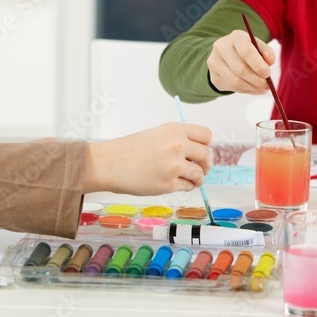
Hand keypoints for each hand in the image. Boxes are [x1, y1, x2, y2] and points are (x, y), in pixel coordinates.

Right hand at [84, 123, 211, 194]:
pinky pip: (188, 186)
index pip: (206, 135)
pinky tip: (176, 183)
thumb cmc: (129, 150)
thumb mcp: (156, 135)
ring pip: (199, 173)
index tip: (201, 151)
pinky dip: (186, 186)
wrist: (110, 163)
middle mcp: (177, 145)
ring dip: (197, 178)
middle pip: (206, 155)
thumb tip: (198, 153)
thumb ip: (177, 140)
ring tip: (191, 179)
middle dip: (205, 164)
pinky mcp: (169, 183)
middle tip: (200, 168)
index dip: (206, 145)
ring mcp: (174, 165)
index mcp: (174, 130)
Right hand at [207, 30, 276, 93]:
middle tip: (267, 85)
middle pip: (240, 68)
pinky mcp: (214, 77)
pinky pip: (232, 88)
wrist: (226, 54)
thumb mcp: (257, 46)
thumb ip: (267, 52)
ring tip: (262, 88)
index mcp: (235, 37)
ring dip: (252, 87)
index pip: (246, 51)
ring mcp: (215, 63)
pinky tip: (254, 88)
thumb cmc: (246, 50)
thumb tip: (270, 61)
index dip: (258, 64)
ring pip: (235, 81)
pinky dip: (246, 90)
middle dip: (256, 80)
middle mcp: (221, 48)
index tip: (268, 74)